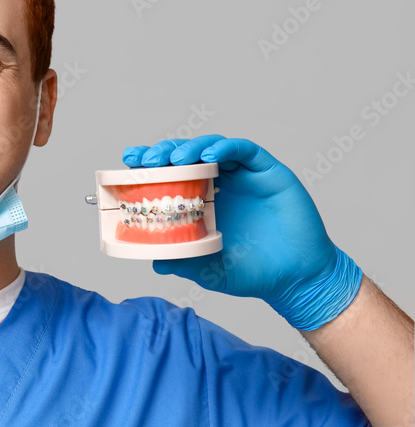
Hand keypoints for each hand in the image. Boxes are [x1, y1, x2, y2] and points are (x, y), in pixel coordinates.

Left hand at [122, 135, 362, 329]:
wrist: (296, 280)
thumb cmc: (253, 273)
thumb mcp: (210, 270)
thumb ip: (184, 263)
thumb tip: (154, 262)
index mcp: (201, 201)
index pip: (170, 174)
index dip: (149, 165)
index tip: (128, 163)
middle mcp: (220, 184)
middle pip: (187, 155)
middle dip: (164, 153)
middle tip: (147, 161)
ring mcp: (243, 176)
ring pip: (212, 147)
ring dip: (190, 148)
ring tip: (175, 159)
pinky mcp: (268, 172)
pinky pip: (245, 150)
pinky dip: (225, 149)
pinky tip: (209, 157)